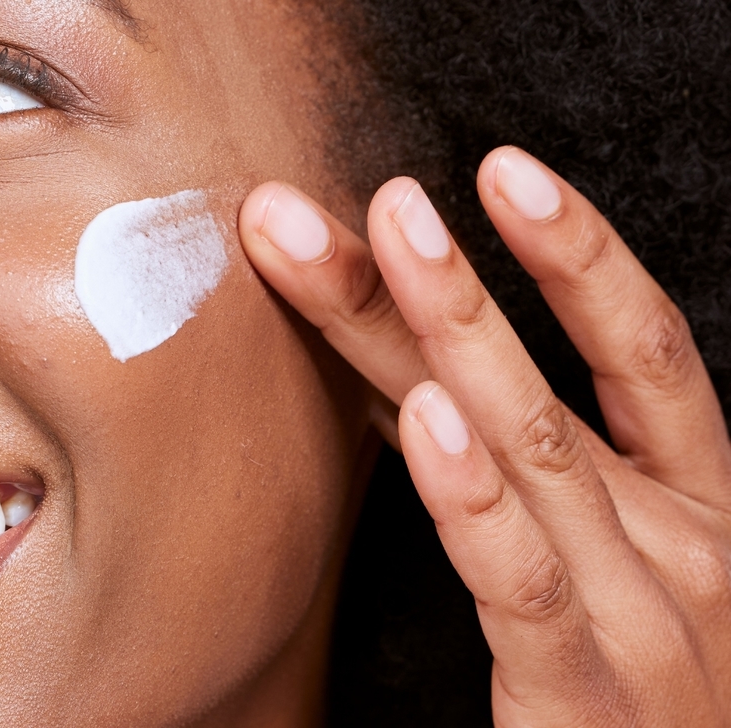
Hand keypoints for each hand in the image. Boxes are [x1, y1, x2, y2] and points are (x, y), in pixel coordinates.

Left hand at [239, 147, 730, 724]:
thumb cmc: (640, 679)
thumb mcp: (611, 554)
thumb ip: (528, 472)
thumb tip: (423, 375)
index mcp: (692, 498)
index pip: (643, 346)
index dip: (580, 250)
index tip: (503, 168)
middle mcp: (681, 538)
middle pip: (551, 382)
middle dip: (459, 282)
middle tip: (383, 196)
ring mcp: (642, 611)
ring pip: (532, 447)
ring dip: (451, 333)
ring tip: (387, 244)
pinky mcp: (584, 690)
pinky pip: (521, 573)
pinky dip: (471, 491)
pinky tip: (424, 417)